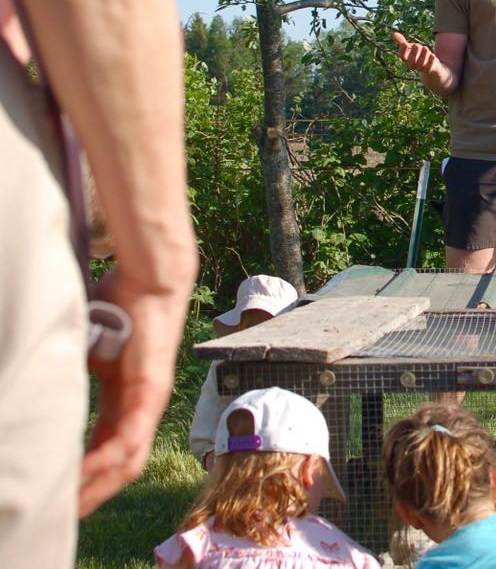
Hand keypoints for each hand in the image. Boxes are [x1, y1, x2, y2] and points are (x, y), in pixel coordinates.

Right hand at [79, 261, 192, 515]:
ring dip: (99, 485)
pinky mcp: (152, 389)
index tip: (60, 492)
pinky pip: (131, 436)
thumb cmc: (122, 305)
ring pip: (128, 459)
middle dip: (92, 492)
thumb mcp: (91, 349)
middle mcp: (142, 405)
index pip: (107, 448)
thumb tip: (47, 385)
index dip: (86, 474)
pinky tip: (87, 472)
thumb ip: (75, 371)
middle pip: (121, 465)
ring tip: (70, 504)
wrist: (150, 279)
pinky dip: (108, 459)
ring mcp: (150, 399)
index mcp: (126, 397)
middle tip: (63, 513)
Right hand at [393, 31, 440, 76]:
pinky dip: (431, 60)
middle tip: (416, 45)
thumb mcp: (410, 47)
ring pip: (421, 63)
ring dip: (423, 54)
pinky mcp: (429, 69)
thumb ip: (402, 41)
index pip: (402, 56)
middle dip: (413, 52)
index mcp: (406, 59)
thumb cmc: (417, 54)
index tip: (405, 43)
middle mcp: (412, 65)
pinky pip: (430, 66)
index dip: (403, 50)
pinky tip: (432, 55)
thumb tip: (394, 33)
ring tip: (425, 48)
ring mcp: (421, 68)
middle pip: (411, 61)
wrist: (430, 65)